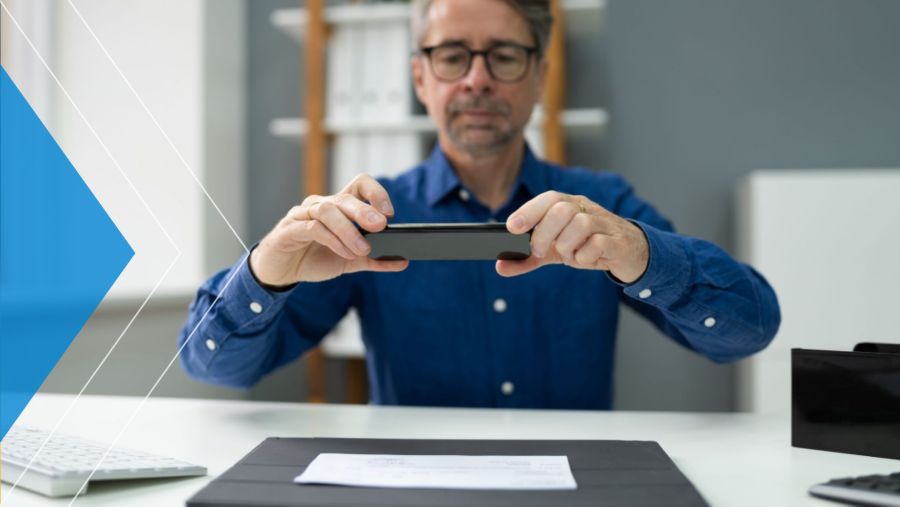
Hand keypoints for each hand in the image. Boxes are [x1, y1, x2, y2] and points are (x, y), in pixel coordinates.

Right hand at [250, 174, 407, 285]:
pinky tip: (345, 253)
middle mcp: (320, 205)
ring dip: (348, 230)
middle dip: (365, 211)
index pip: (358, 184)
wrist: (279, 272)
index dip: (376, 193)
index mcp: (338, 207)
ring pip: (328, 211)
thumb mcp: (350, 261)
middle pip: (345, 198)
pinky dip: (332, 240)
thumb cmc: (313, 258)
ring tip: (363, 248)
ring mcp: (302, 215)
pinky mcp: (289, 230)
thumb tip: (403, 261)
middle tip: (381, 226)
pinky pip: (312, 228)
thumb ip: (374, 260)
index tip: (390, 214)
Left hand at [497, 191, 648, 282]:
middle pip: (561, 209)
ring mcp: (603, 223)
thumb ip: (527, 258)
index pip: (548, 198)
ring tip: (568, 255)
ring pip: (580, 224)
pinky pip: (597, 244)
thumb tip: (500, 267)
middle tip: (538, 250)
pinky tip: (585, 259)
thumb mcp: (554, 252)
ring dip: (566, 245)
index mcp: (570, 205)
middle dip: (544, 233)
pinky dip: (585, 255)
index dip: (529, 211)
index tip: (512, 228)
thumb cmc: (587, 246)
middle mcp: (586, 209)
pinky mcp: (616, 241)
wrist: (628, 253)